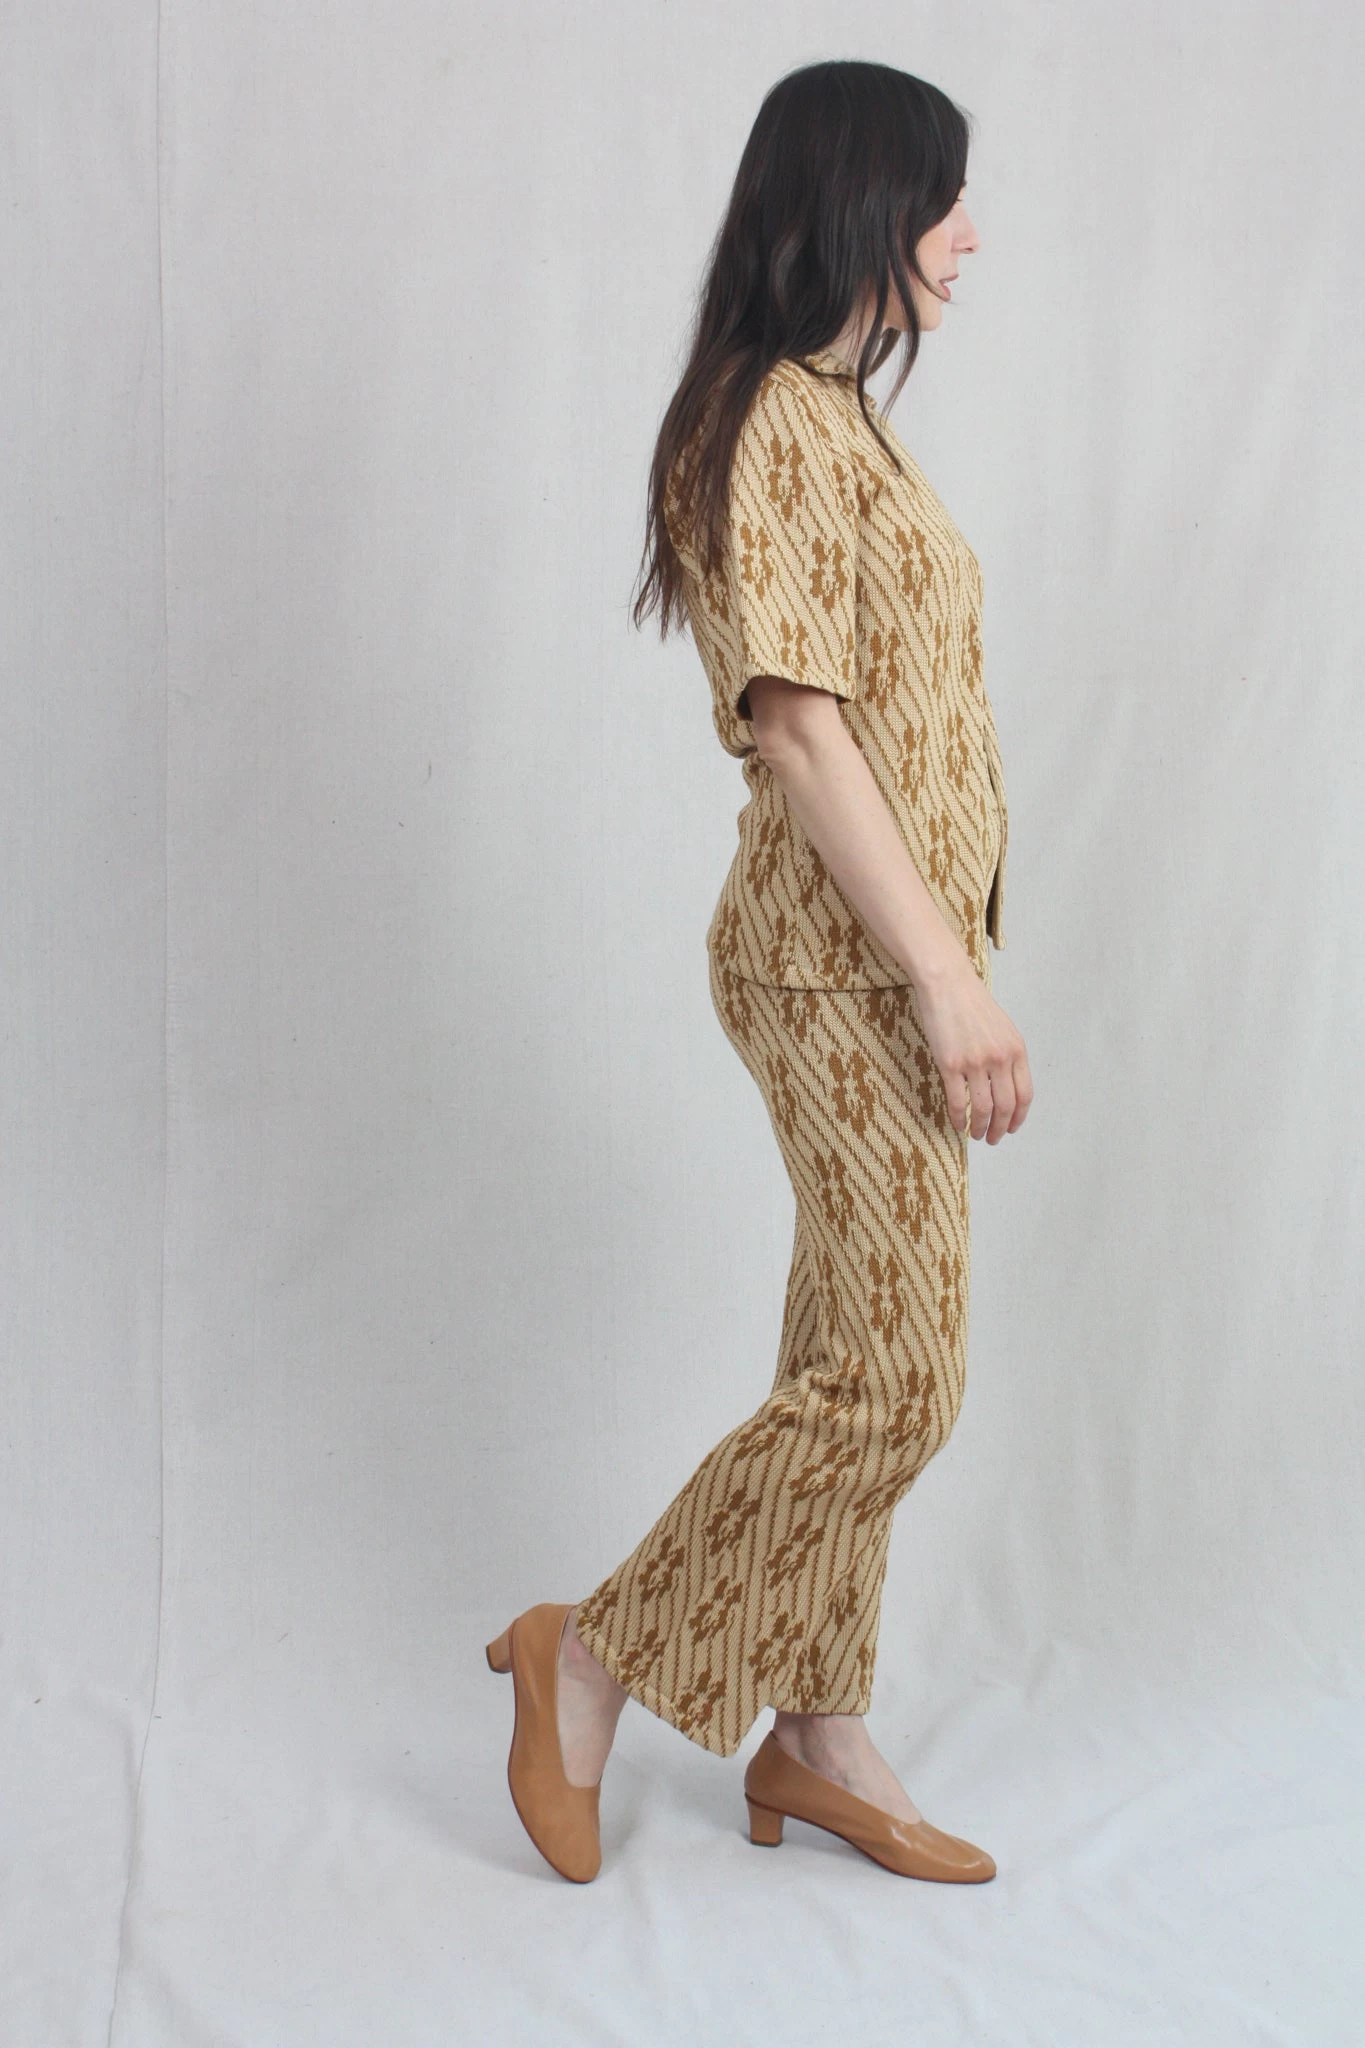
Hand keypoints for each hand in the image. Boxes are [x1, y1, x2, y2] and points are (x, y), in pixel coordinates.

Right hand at [914, 955, 1032, 1141]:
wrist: (947, 983)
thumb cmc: (971, 1003)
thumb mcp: (1002, 1028)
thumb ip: (1008, 1055)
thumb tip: (1006, 1085)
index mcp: (1017, 1049)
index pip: (1025, 1094)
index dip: (1020, 1117)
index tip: (1012, 1128)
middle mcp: (1000, 1058)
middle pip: (1007, 1106)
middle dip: (1001, 1128)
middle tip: (993, 1138)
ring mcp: (975, 1062)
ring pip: (983, 1108)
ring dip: (981, 1127)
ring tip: (976, 1135)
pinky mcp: (950, 1064)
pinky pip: (958, 1101)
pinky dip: (959, 1118)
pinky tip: (958, 1124)